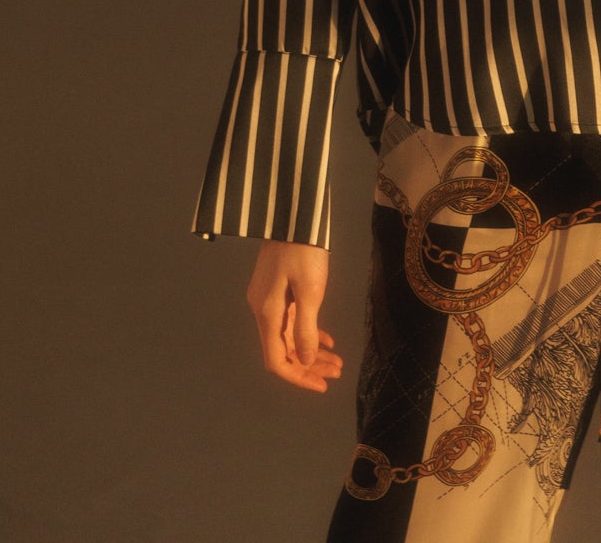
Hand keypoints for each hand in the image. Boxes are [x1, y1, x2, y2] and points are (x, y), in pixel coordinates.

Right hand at [246, 240, 342, 391]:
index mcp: (267, 313)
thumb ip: (306, 329)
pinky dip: (309, 332)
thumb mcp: (310, 291)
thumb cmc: (304, 251)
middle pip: (284, 350)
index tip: (321, 385)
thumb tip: (305, 361)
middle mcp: (263, 310)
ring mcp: (269, 299)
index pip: (276, 360)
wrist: (296, 214)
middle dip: (309, 366)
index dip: (298, 377)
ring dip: (312, 351)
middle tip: (336, 374)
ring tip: (337, 362)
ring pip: (290, 336)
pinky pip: (292, 320)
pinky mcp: (278, 288)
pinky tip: (328, 339)